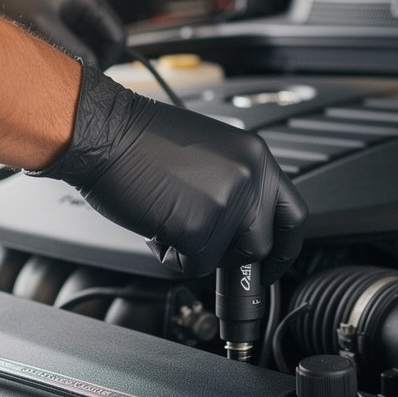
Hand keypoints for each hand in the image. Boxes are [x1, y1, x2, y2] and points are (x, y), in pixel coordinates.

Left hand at [0, 0, 125, 67]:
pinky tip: (48, 61)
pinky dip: (65, 53)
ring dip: (78, 58)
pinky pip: (70, 40)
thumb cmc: (5, 1)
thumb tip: (93, 71)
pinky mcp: (52, 16)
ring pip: (86, 43)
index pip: (115, 33)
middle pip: (102, 40)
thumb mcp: (44, 30)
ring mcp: (65, 8)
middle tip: (77, 78)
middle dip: (93, 59)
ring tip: (58, 68)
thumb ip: (74, 52)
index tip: (96, 77)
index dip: (110, 59)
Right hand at [29, 65, 306, 281]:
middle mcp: (250, 176)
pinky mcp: (199, 227)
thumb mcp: (209, 153)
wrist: (104, 132)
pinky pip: (194, 264)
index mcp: (254, 155)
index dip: (283, 247)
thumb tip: (238, 227)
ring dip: (195, 251)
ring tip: (167, 219)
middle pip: (263, 244)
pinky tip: (154, 224)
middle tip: (204, 249)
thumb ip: (233, 185)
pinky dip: (170, 255)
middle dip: (232, 256)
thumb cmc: (141, 140)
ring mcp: (227, 202)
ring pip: (225, 258)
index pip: (292, 214)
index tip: (271, 263)